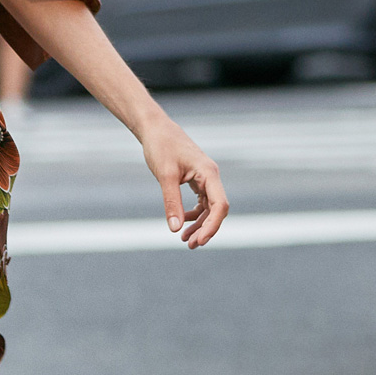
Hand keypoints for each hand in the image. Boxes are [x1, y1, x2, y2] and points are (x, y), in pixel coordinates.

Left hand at [141, 111, 227, 247]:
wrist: (155, 129)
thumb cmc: (161, 147)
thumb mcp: (165, 176)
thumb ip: (171, 202)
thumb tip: (174, 229)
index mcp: (209, 173)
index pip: (220, 205)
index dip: (212, 226)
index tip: (199, 241)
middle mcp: (211, 177)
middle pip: (216, 210)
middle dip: (205, 229)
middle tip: (189, 245)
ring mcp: (205, 179)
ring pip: (208, 208)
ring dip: (199, 225)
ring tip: (184, 240)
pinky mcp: (196, 180)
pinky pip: (201, 202)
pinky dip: (193, 215)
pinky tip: (181, 223)